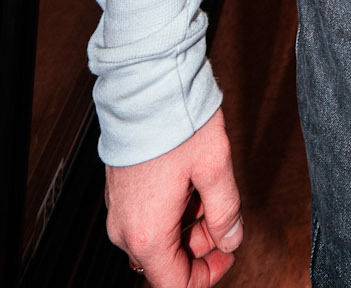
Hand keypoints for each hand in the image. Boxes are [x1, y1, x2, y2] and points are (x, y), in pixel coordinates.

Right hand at [104, 109, 242, 285]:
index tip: (229, 251)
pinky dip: (172, 209)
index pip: (175, 284)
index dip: (207, 275)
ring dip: (189, 224)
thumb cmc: (175, 120)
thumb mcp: (215, 167)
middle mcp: (126, 229)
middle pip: (167, 261)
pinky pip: (147, 217)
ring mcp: (118, 210)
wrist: (144, 84)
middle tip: (225, 211)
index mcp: (148, 234)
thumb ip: (226, 211)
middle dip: (202, 244)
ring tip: (209, 187)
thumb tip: (231, 239)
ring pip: (159, 238)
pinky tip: (190, 181)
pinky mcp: (119, 192)